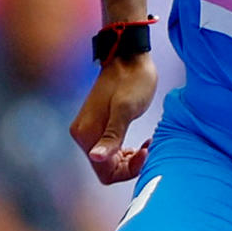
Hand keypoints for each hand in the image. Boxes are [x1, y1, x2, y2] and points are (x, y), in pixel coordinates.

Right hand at [68, 54, 157, 184]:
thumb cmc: (132, 80)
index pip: (105, 173)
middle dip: (129, 164)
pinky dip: (126, 151)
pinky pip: (111, 150)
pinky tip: (141, 142)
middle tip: (148, 147)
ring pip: (109, 162)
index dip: (127, 170)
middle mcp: (83, 134)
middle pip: (106, 169)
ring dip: (129, 159)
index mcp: (86, 133)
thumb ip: (111, 136)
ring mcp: (89, 130)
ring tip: (147, 143)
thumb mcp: (125, 110)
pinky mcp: (98, 126)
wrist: (129, 57)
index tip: (145, 152)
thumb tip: (95, 157)